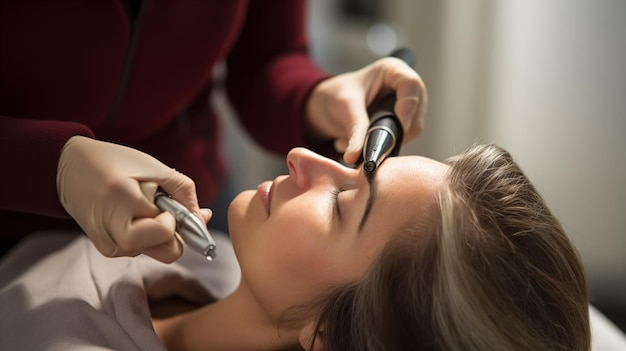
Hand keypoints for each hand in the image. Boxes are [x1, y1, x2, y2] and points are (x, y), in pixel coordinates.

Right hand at [56, 136, 210, 262]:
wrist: (68, 167)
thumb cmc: (113, 162)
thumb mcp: (152, 166)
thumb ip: (183, 192)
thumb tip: (202, 219)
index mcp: (121, 202)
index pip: (166, 231)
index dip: (178, 219)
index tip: (174, 204)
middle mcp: (111, 230)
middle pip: (167, 253)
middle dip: (175, 233)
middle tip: (164, 208)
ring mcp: (108, 244)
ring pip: (156, 252)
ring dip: (161, 233)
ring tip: (144, 206)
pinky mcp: (106, 249)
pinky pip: (142, 250)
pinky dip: (148, 235)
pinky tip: (135, 215)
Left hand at [305, 56, 426, 163]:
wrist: (328, 107)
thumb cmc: (337, 95)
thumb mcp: (344, 108)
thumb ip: (354, 130)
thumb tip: (355, 156)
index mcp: (393, 71)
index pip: (411, 85)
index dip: (407, 107)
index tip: (395, 128)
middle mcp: (405, 88)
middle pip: (415, 113)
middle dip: (394, 132)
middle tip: (370, 145)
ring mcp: (407, 107)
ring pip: (411, 131)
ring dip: (386, 143)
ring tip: (358, 145)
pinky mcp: (403, 124)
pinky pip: (402, 140)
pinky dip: (383, 147)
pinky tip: (362, 146)